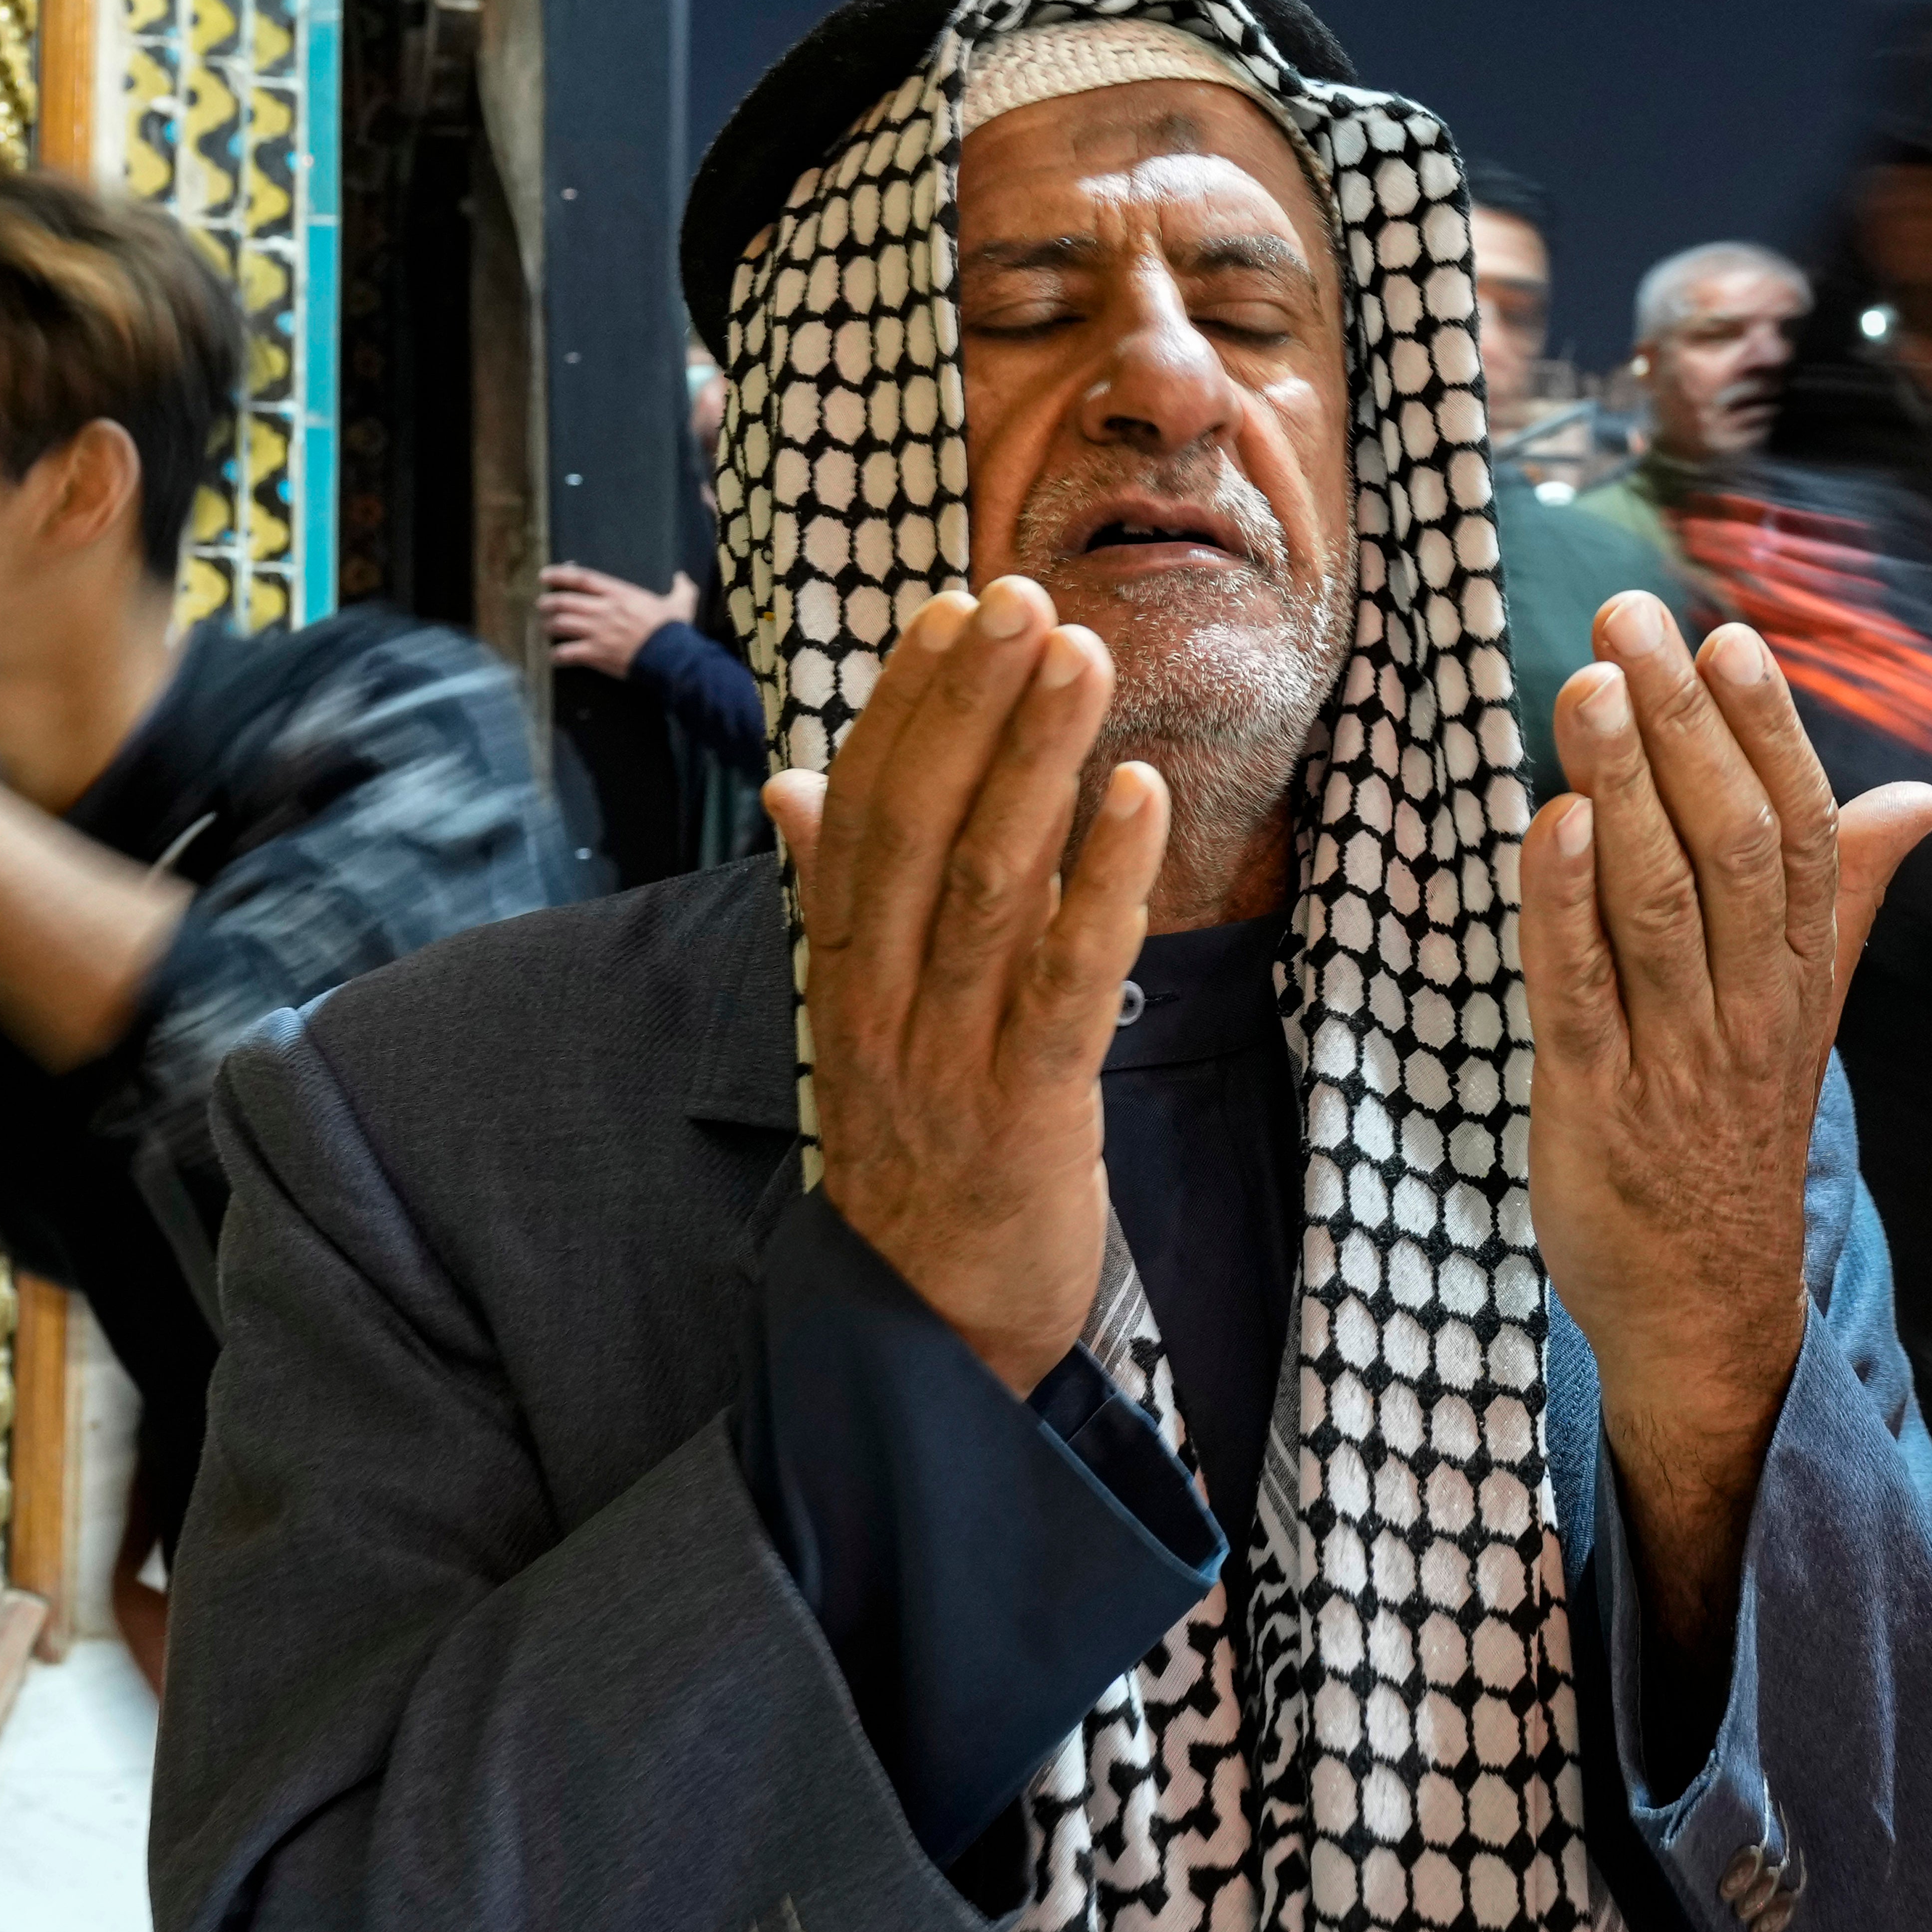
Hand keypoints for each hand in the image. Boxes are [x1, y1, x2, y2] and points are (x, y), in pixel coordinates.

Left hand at [538, 561, 698, 675]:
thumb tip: (682, 577)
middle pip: (564, 601)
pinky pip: (567, 653)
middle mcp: (603, 610)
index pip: (582, 579)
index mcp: (620, 594)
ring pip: (560, 625)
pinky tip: (555, 657)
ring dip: (550, 626)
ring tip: (547, 628)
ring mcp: (597, 632)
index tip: (545, 575)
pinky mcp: (595, 654)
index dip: (560, 575)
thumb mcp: (681, 603)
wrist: (673, 658)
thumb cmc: (674, 630)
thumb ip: (681, 588)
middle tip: (542, 606)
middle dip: (548, 603)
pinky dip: (557, 655)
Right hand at [761, 578, 1164, 1395]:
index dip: (905, 705)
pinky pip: (1066, 981)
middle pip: (919, 828)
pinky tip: (1139, 798)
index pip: (861, 810)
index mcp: (842, 970)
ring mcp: (948, 1057)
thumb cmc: (913, 1156)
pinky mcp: (1028, 1111)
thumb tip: (792, 781)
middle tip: (1025, 596)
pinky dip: (1105, 884)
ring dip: (1037, 762)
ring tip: (1083, 657)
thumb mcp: (856, 1021)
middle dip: (972, 705)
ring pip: (989, 885)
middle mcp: (881, 1001)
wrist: (926, 1335)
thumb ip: (831, 896)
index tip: (953, 608)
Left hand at [1520, 588, 1931, 1656]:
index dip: (1768, 736)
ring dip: (1623, 792)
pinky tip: (1546, 825)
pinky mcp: (1594, 1108)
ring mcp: (1675, 1061)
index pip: (1803, 836)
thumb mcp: (1807, 1017)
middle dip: (1686, 733)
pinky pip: (1580, 997)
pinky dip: (1562, 910)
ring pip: (1659, 909)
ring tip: (1587, 689)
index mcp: (1800, 980)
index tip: (1730, 641)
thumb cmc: (1742, 1140)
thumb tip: (1921, 799)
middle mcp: (1749, 1011)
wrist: (1711, 1312)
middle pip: (1735, 852)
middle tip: (1632, 625)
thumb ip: (1851, 900)